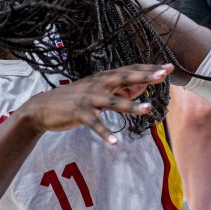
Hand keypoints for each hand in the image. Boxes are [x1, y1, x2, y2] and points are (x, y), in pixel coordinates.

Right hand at [18, 63, 170, 143]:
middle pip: (124, 78)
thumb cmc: (74, 98)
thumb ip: (120, 88)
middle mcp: (98, 85)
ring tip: (148, 109)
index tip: (168, 67)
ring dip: (131, 106)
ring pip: (113, 102)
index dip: (149, 68)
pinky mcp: (80, 114)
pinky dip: (105, 133)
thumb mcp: (97, 90)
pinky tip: (115, 142)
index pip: (130, 70)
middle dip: (144, 76)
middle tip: (162, 75)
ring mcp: (89, 99)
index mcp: (104, 78)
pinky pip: (95, 124)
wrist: (42, 107)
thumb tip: (143, 86)